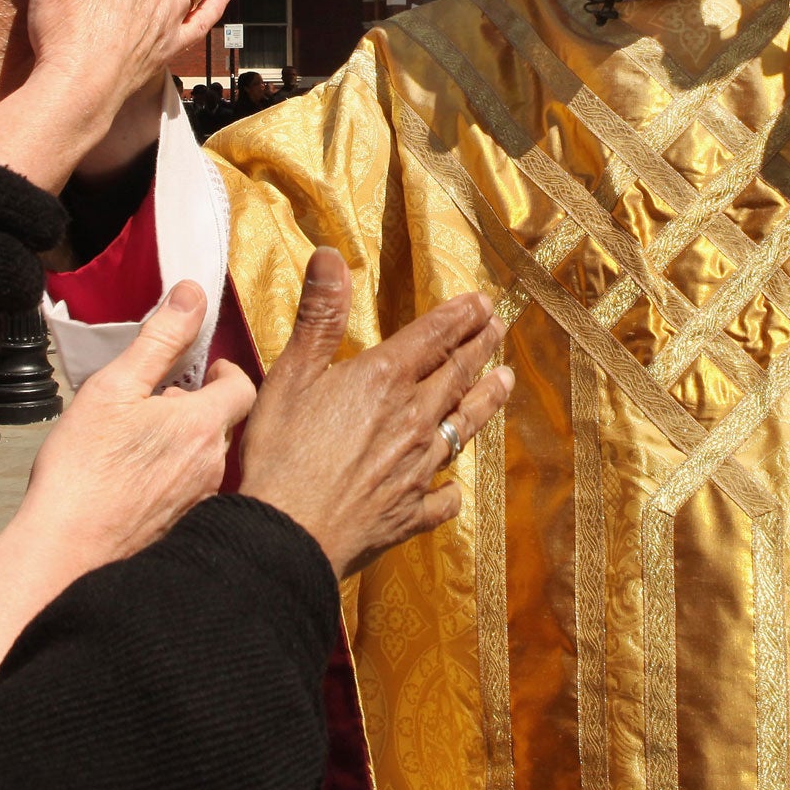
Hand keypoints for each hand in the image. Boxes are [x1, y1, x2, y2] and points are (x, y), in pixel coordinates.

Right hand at [18, 283, 254, 568]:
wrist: (64, 551)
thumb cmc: (82, 472)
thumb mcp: (115, 388)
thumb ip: (159, 339)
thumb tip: (191, 296)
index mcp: (202, 425)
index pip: (242, 386)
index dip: (224, 372)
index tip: (203, 369)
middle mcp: (211, 467)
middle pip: (223, 422)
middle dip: (196, 407)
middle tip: (155, 406)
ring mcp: (200, 502)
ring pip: (205, 458)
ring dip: (182, 444)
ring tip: (137, 445)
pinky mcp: (183, 529)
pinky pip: (190, 491)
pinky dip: (172, 478)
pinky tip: (133, 482)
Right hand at [238, 249, 514, 577]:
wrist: (290, 534)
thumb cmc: (282, 452)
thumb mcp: (292, 373)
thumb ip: (318, 314)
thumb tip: (330, 256)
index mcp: (386, 380)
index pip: (434, 337)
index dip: (460, 316)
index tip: (483, 302)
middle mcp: (414, 419)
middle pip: (457, 375)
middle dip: (480, 348)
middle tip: (500, 328)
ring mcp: (418, 468)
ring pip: (464, 427)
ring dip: (486, 401)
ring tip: (506, 381)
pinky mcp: (412, 512)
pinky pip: (443, 498)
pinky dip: (450, 489)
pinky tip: (454, 488)